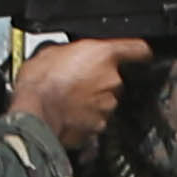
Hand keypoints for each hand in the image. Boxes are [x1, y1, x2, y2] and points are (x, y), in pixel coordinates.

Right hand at [6, 37, 150, 150]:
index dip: (140, 50)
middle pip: (115, 78)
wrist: (35, 115)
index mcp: (103, 55)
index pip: (138, 49)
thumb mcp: (51, 50)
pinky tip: (68, 113)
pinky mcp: (100, 127)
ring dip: (92, 99)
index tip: (141, 53)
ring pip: (106, 99)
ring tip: (68, 98)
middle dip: (99, 79)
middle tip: (76, 80)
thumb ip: (72, 51)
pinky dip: (86, 116)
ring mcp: (108, 105)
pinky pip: (97, 118)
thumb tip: (71, 55)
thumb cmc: (40, 82)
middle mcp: (112, 80)